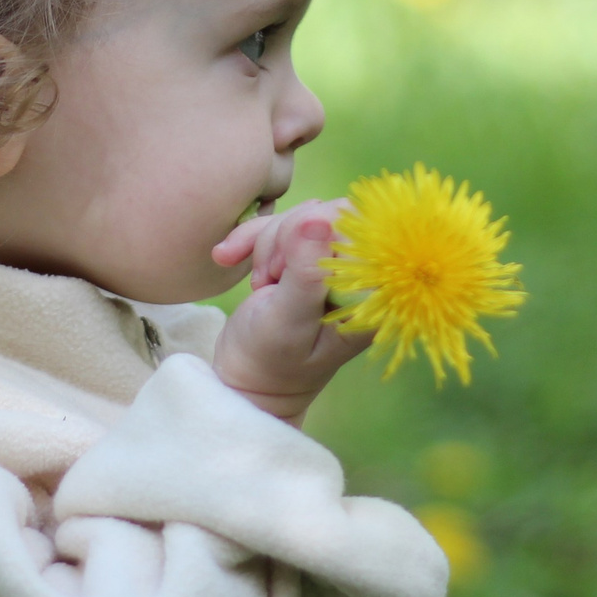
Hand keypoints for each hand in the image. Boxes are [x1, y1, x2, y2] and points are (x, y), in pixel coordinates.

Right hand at [208, 198, 374, 426]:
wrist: (247, 382)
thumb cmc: (271, 362)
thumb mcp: (287, 320)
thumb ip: (306, 271)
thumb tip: (318, 217)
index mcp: (370, 292)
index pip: (357, 225)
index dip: (315, 233)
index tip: (285, 270)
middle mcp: (359, 275)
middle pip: (329, 214)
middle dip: (287, 239)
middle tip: (271, 279)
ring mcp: (332, 264)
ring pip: (301, 217)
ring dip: (268, 244)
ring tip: (260, 286)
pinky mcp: (307, 258)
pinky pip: (281, 226)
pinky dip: (251, 239)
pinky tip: (227, 257)